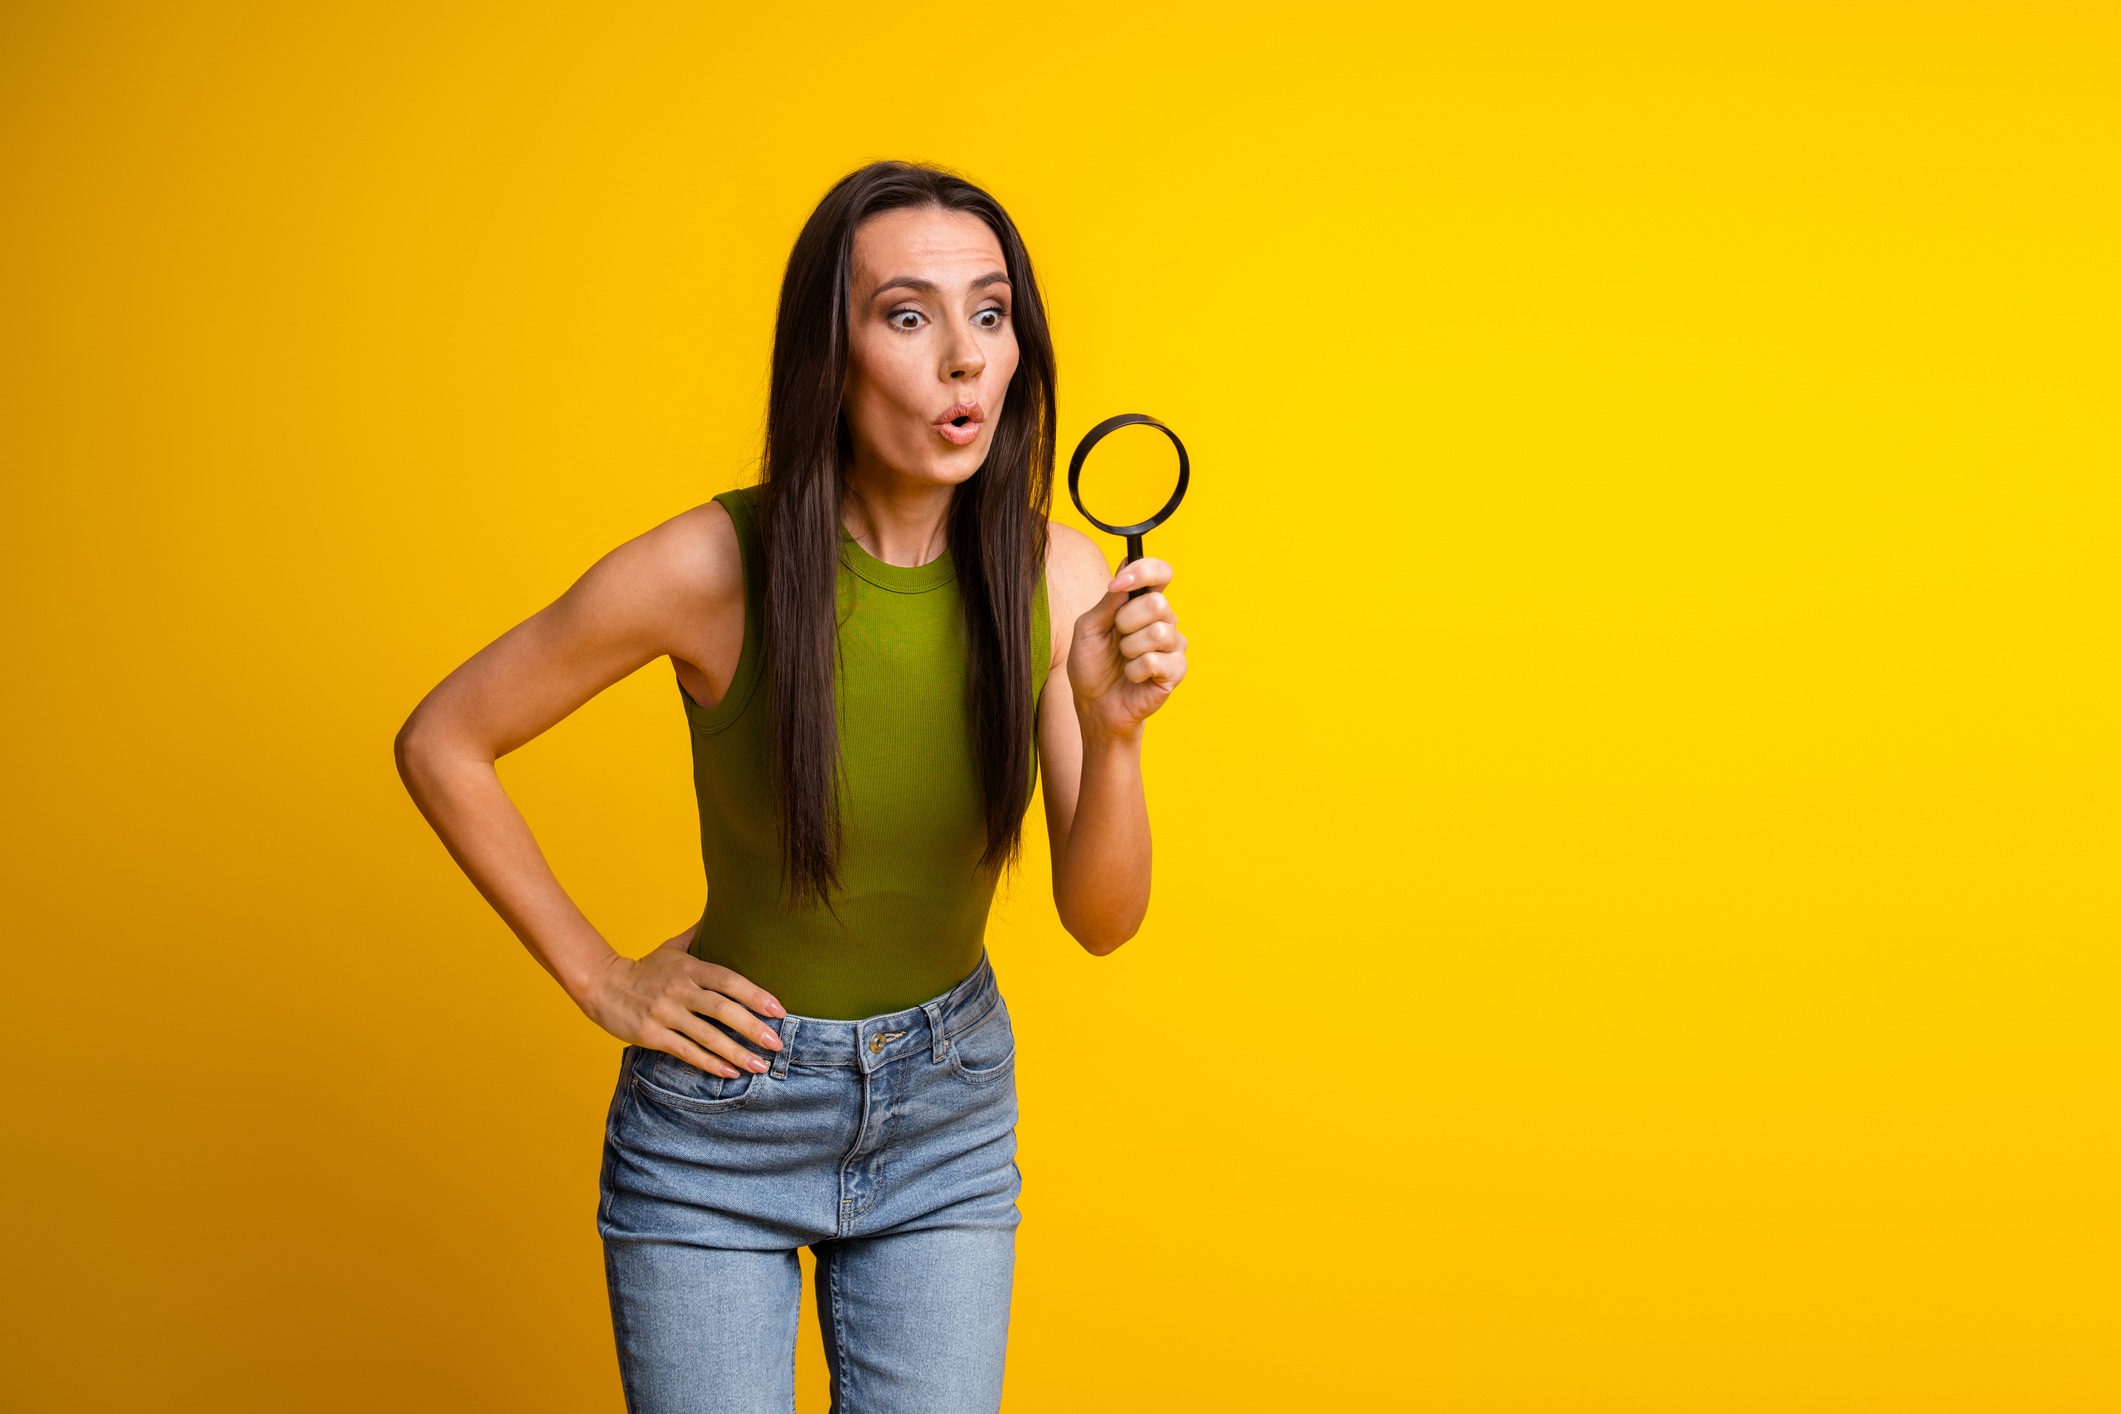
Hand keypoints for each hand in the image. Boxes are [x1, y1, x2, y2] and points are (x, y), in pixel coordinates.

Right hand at [580, 926, 786, 1077]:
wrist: (601, 985)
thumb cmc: (644, 968)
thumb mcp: (672, 947)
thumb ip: (699, 933)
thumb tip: (722, 910)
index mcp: (689, 967)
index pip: (729, 981)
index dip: (755, 995)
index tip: (778, 1011)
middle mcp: (680, 989)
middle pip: (722, 1009)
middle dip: (752, 1028)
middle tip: (776, 1043)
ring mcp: (665, 1013)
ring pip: (707, 1035)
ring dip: (736, 1052)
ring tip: (760, 1066)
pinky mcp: (652, 1034)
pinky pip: (686, 1051)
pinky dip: (709, 1063)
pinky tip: (729, 1073)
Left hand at [1067, 558, 1187, 742]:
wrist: (1096, 705)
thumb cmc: (1092, 665)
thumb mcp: (1088, 629)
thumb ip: (1106, 603)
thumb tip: (1123, 577)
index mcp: (1142, 603)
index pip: (1160, 572)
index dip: (1144, 571)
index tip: (1118, 584)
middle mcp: (1163, 619)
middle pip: (1158, 602)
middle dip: (1126, 621)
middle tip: (1116, 638)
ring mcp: (1173, 645)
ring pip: (1157, 632)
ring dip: (1129, 649)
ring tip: (1123, 660)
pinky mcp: (1176, 670)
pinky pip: (1156, 660)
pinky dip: (1134, 670)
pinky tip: (1132, 676)